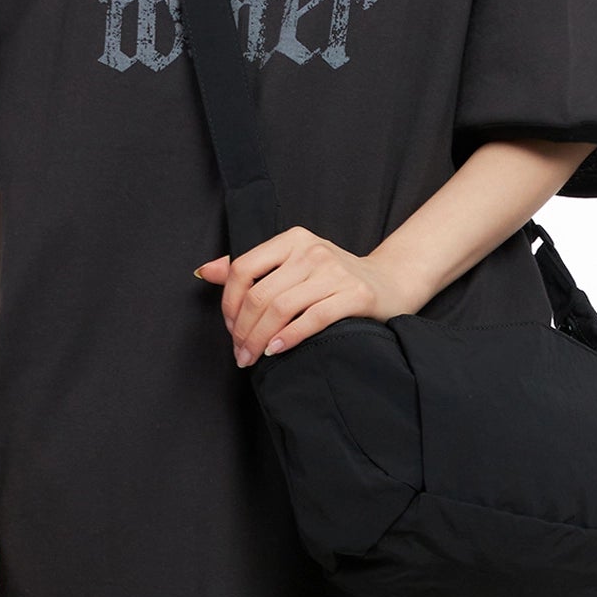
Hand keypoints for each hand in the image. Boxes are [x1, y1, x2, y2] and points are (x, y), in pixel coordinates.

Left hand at [194, 226, 419, 366]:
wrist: (391, 282)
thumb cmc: (334, 278)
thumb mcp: (292, 264)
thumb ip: (250, 268)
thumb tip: (206, 271)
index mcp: (292, 239)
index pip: (244, 268)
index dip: (229, 303)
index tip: (230, 328)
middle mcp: (312, 250)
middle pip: (261, 294)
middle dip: (243, 330)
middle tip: (240, 354)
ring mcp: (336, 272)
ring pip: (282, 308)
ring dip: (260, 339)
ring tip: (253, 357)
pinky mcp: (356, 295)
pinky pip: (313, 318)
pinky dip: (289, 338)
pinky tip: (276, 351)